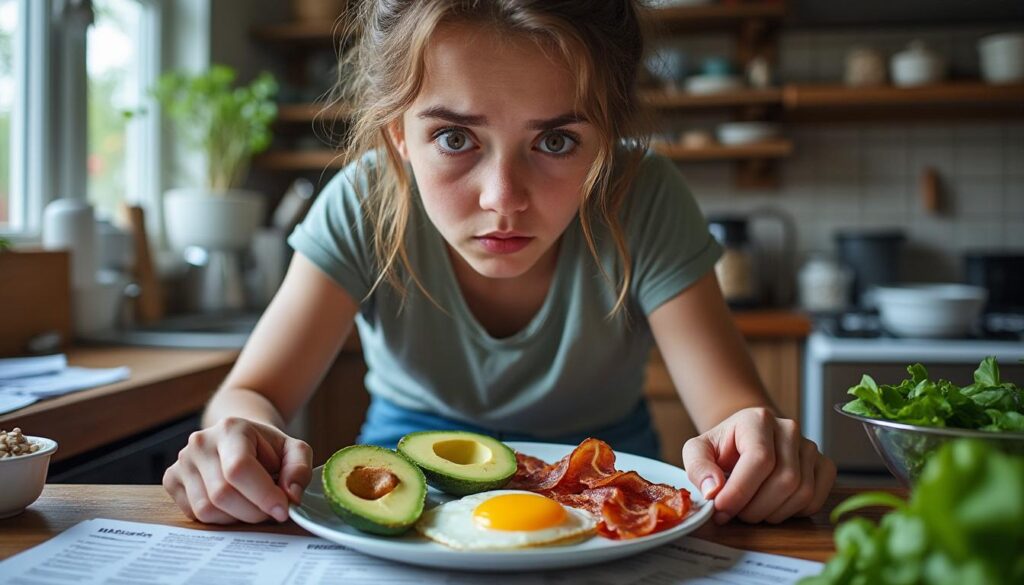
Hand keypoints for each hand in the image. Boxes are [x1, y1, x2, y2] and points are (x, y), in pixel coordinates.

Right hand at [163, 417, 311, 523]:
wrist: (236, 437)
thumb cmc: (265, 446)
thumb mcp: (292, 449)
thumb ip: (299, 469)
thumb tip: (291, 497)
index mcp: (230, 428)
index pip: (239, 469)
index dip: (263, 495)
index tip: (283, 510)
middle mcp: (200, 442)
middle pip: (222, 494)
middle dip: (253, 511)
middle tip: (270, 510)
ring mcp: (182, 461)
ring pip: (207, 509)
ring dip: (236, 517)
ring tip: (252, 504)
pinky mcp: (171, 479)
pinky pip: (194, 514)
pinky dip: (218, 518)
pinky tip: (232, 504)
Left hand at [681, 407, 834, 524]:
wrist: (744, 441)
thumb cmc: (722, 447)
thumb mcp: (698, 451)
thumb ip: (698, 467)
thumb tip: (713, 490)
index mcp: (757, 420)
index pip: (760, 459)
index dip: (740, 491)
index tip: (721, 509)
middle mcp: (789, 429)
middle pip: (785, 479)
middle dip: (755, 507)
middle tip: (734, 513)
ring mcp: (810, 447)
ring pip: (802, 492)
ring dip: (772, 513)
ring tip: (750, 510)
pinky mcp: (823, 465)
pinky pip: (816, 500)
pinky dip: (793, 513)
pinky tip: (772, 507)